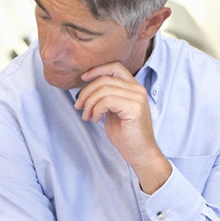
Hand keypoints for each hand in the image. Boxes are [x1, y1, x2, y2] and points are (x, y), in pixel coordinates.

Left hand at [75, 62, 171, 193]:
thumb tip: (86, 88)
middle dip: (86, 92)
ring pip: (103, 90)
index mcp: (133, 87)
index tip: (82, 79)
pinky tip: (95, 120)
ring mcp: (137, 98)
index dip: (96, 70)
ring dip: (89, 104)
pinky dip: (96, 110)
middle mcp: (137, 89)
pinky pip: (106, 101)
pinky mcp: (134, 108)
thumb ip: (105, 97)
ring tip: (87, 116)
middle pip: (104, 79)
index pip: (114, 67)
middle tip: (79, 107)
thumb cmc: (126, 134)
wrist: (140, 153)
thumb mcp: (113, 111)